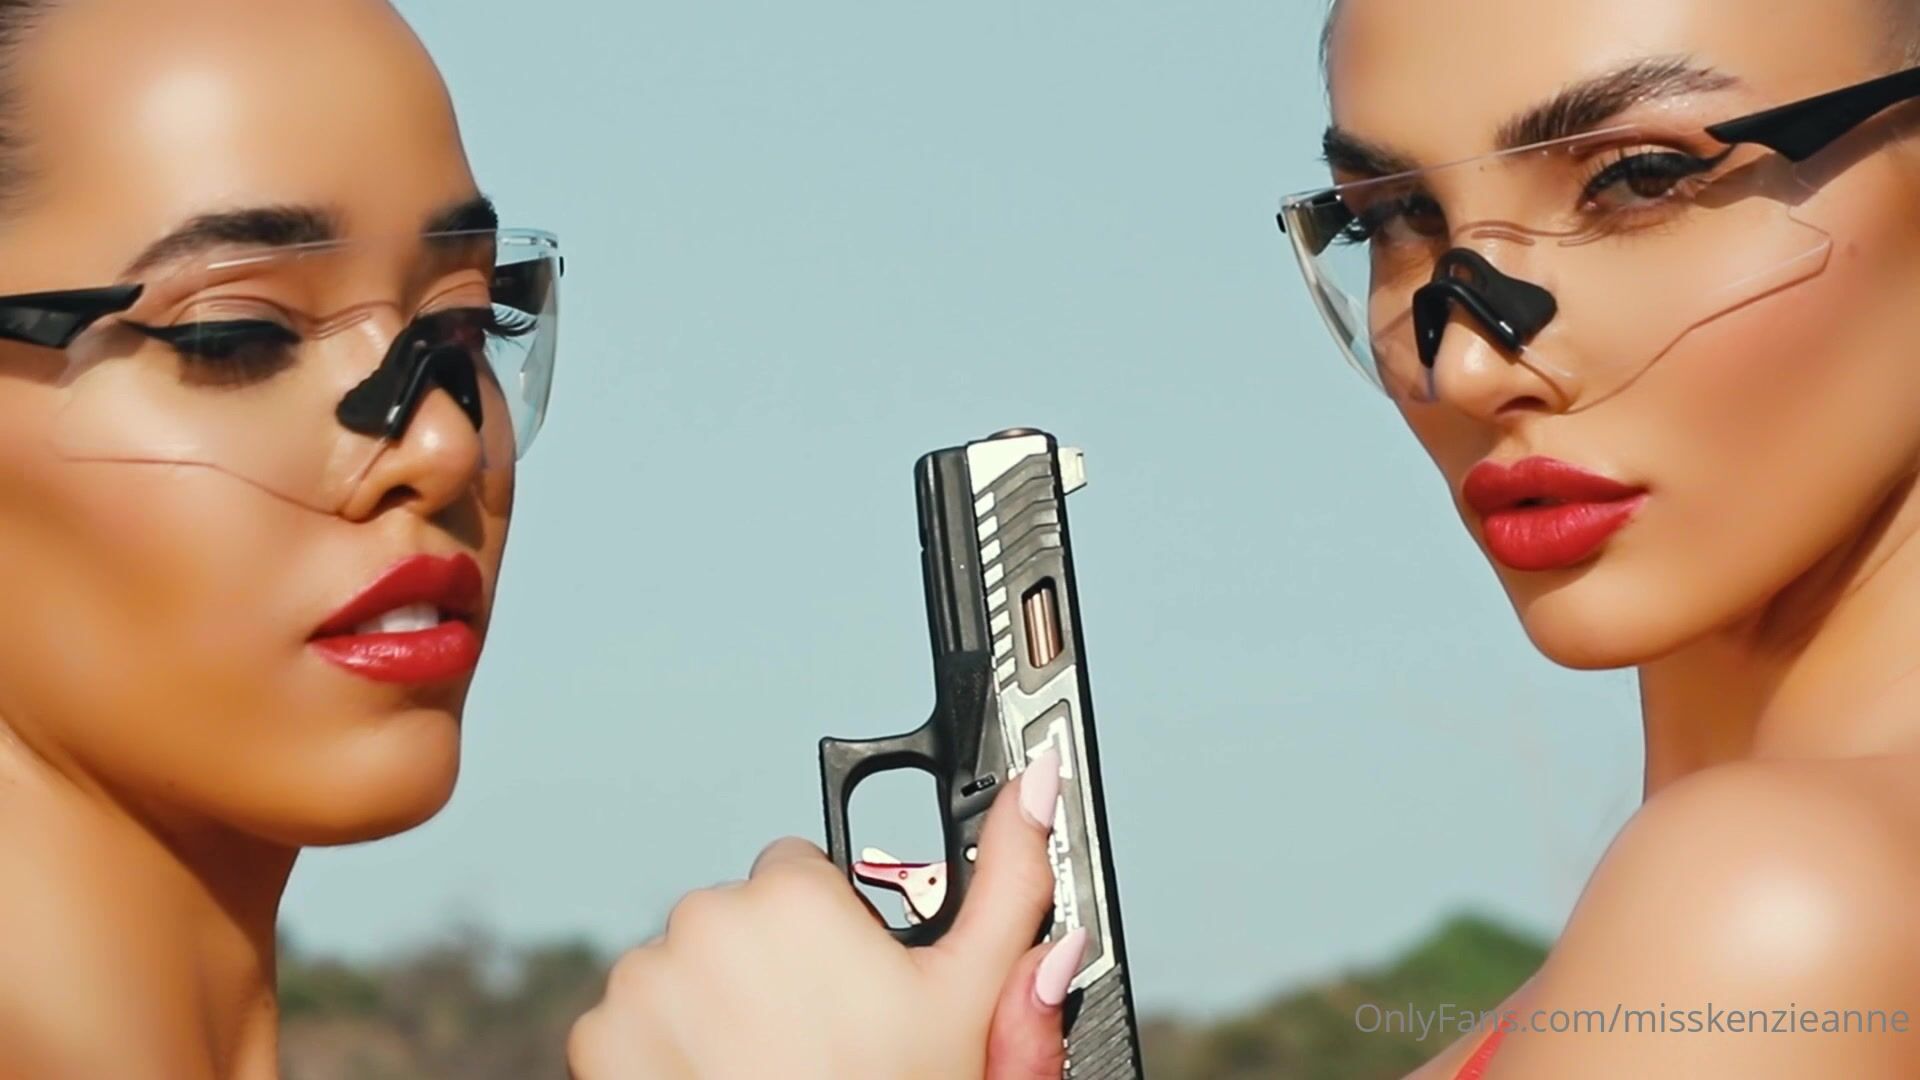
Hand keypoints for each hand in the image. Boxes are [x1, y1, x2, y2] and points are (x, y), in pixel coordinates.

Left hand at [568, 749, 1071, 1078]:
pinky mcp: (597, 1036)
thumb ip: (1008, 879)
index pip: (805, 869)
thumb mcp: (968, 996)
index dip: (838, 930)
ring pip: (691, 965)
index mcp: (792, 894)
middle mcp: (705, 919)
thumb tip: (1040, 783)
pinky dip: (667, 1046)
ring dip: (720, 1002)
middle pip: (744, 916)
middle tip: (821, 1036)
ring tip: (770, 1065)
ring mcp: (643, 980)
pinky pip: (637, 1018)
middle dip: (777, 963)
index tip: (855, 986)